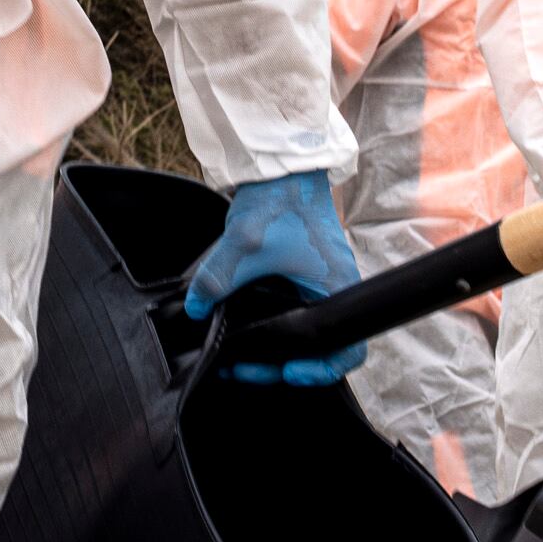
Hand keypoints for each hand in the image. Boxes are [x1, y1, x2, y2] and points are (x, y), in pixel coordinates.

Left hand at [183, 169, 364, 385]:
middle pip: (319, 350)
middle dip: (282, 366)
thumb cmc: (280, 201)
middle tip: (247, 370)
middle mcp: (333, 291)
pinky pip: (294, 315)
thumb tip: (196, 309)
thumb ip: (216, 279)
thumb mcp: (244, 244)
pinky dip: (273, 329)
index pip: (346, 348)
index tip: (289, 371)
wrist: (281, 169)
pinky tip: (244, 334)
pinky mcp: (303, 277)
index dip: (321, 369)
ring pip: (304, 335)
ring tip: (240, 360)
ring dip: (275, 351)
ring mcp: (318, 284)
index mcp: (336, 288)